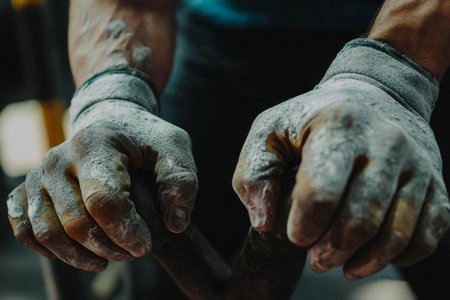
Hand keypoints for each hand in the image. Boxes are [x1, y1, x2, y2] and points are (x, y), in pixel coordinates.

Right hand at [7, 72, 197, 270]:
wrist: (110, 121)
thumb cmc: (145, 138)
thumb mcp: (174, 148)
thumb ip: (180, 181)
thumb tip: (174, 224)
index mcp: (95, 145)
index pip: (104, 201)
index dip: (126, 232)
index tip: (145, 246)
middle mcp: (59, 159)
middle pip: (77, 223)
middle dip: (110, 248)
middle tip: (133, 252)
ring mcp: (38, 175)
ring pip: (49, 232)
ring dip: (81, 256)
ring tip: (111, 257)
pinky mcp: (28, 190)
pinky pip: (26, 230)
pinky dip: (50, 250)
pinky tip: (79, 253)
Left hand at [232, 39, 449, 278]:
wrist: (374, 95)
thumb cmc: (311, 121)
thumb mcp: (269, 132)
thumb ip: (254, 175)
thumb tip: (265, 224)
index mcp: (338, 125)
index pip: (320, 192)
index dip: (303, 225)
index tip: (294, 235)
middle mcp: (384, 141)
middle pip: (360, 219)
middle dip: (331, 251)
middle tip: (314, 258)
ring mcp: (416, 162)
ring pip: (396, 233)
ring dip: (363, 261)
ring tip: (339, 263)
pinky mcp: (435, 182)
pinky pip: (429, 234)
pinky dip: (399, 257)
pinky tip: (371, 256)